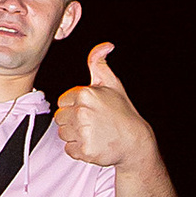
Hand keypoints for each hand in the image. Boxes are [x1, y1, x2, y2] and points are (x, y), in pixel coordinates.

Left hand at [53, 42, 151, 169]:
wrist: (135, 142)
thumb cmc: (123, 113)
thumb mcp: (113, 84)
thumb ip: (99, 63)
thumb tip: (105, 46)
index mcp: (85, 93)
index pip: (62, 101)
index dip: (74, 106)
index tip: (89, 109)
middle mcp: (82, 112)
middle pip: (60, 118)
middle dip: (72, 120)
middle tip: (92, 122)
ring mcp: (83, 132)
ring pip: (63, 133)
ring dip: (74, 135)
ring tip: (92, 133)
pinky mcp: (85, 150)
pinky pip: (69, 149)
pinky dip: (78, 149)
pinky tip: (92, 143)